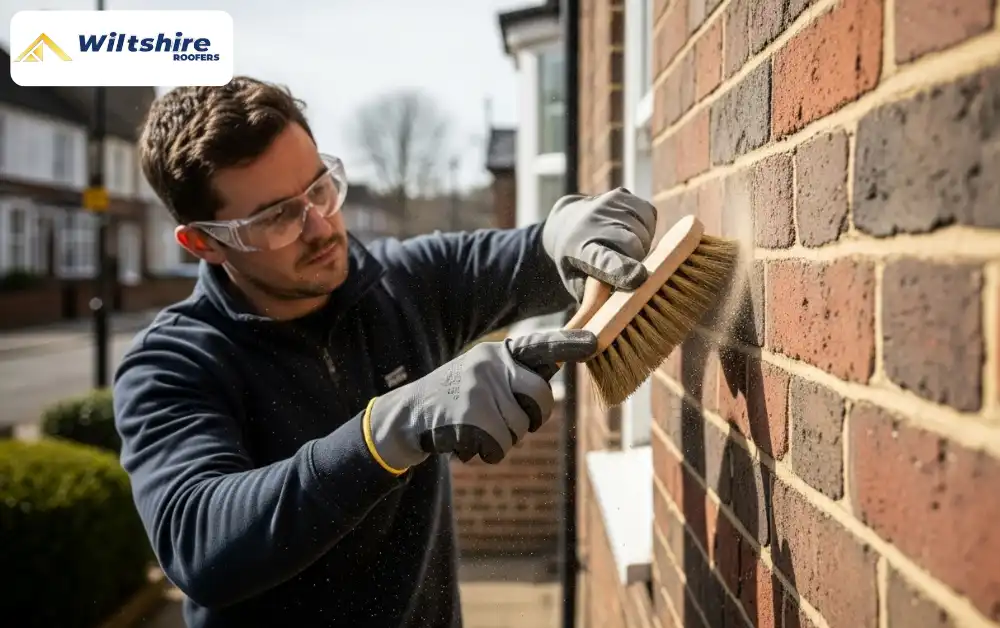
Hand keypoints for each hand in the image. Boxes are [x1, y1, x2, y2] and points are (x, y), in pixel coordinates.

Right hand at [362, 329, 597, 471]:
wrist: (407, 416)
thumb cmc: (453, 399)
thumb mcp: (482, 374)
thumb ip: (515, 373)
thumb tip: (557, 367)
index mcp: (498, 352)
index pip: (540, 346)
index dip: (569, 344)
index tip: (595, 341)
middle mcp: (491, 364)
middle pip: (541, 397)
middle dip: (532, 418)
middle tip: (507, 423)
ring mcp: (479, 388)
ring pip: (520, 428)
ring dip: (502, 440)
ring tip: (474, 429)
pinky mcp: (470, 415)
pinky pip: (500, 446)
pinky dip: (486, 453)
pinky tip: (466, 443)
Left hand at [541, 187, 657, 301]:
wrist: (565, 222)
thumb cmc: (575, 263)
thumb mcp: (576, 284)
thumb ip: (596, 299)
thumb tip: (613, 324)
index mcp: (580, 249)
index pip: (603, 260)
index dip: (621, 269)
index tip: (638, 278)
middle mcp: (594, 221)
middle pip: (635, 248)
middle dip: (637, 262)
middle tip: (623, 267)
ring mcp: (609, 204)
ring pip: (646, 234)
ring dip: (641, 246)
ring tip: (620, 247)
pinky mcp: (625, 195)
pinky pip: (649, 219)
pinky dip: (644, 230)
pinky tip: (626, 232)